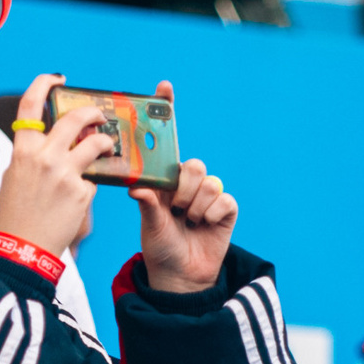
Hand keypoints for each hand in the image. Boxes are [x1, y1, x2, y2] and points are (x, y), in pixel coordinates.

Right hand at [0, 73, 113, 259]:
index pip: (30, 104)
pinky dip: (90, 184)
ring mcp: (66, 173)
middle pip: (76, 118)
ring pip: (97, 144)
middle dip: (92, 113)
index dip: (44, 84)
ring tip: (106, 149)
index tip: (57, 79)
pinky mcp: (82, 192)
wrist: (23, 249)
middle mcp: (45, 157)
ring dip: (106, 144)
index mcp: (24, 151)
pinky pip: (94, 179)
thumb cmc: (15, 216)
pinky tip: (80, 197)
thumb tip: (53, 141)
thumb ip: (33, 155)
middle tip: (100, 116)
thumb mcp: (15, 177)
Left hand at [134, 84, 235, 292]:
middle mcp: (186, 182)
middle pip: (192, 164)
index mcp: (164, 179)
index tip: (164, 87)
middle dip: (182, 188)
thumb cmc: (158, 247)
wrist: (179, 276)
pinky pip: (222, 199)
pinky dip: (210, 215)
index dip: (167, 112)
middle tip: (175, 209)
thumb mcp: (148, 224)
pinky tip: (203, 226)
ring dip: (194, 207)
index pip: (166, 140)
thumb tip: (138, 186)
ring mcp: (207, 194)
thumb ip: (147, 203)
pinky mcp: (225, 209)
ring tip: (187, 222)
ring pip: (207, 182)